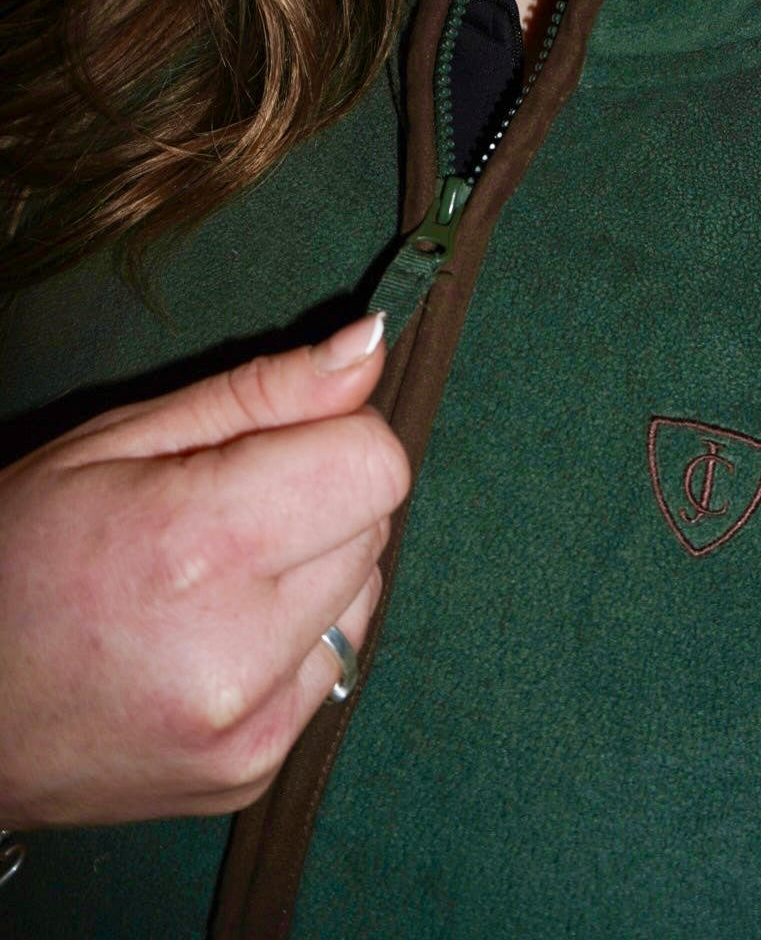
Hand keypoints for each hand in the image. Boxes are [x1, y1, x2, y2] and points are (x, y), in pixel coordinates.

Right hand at [0, 312, 408, 828]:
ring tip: (213, 583)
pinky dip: (297, 635)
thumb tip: (372, 344)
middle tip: (223, 514)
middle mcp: (238, 653)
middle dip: (321, 499)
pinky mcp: (264, 764)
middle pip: (376, 525)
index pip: (375, 467)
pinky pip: (337, 658)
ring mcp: (255, 726)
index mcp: (196, 548)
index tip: (278, 444)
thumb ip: (265, 391)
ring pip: (365, 591)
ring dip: (315, 569)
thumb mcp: (120, 441)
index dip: (338, 437)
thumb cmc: (17, 556)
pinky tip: (217, 636)